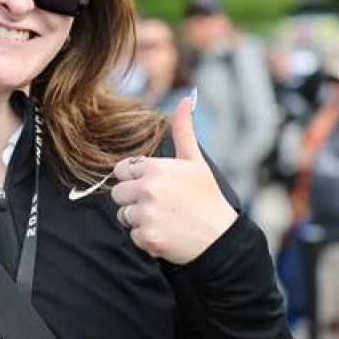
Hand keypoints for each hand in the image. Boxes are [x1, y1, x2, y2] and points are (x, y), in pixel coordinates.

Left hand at [109, 96, 238, 264]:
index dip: (135, 178)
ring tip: (165, 219)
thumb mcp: (196, 162)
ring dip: (140, 220)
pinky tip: (166, 234)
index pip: (122, 170)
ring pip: (124, 216)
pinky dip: (147, 239)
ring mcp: (146, 215)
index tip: (153, 186)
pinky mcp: (147, 237)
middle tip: (160, 204)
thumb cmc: (208, 198)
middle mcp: (147, 190)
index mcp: (156, 168)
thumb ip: (184, 131)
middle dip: (133, 199)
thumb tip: (186, 99)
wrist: (220, 237)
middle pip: (118, 194)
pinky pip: (133, 237)